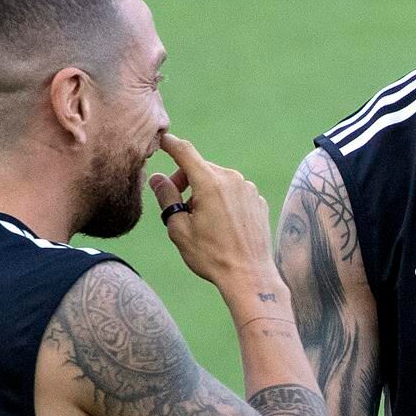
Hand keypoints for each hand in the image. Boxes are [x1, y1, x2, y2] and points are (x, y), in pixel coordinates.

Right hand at [149, 134, 282, 299]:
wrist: (249, 276)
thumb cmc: (211, 256)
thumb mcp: (179, 228)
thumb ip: (167, 197)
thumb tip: (157, 177)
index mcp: (210, 183)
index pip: (185, 152)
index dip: (169, 143)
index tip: (160, 139)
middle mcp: (232, 179)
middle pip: (200, 168)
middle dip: (185, 180)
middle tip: (177, 206)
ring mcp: (249, 189)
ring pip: (218, 180)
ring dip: (205, 191)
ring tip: (201, 221)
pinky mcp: (258, 201)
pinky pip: (234, 192)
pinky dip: (223, 200)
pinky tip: (221, 224)